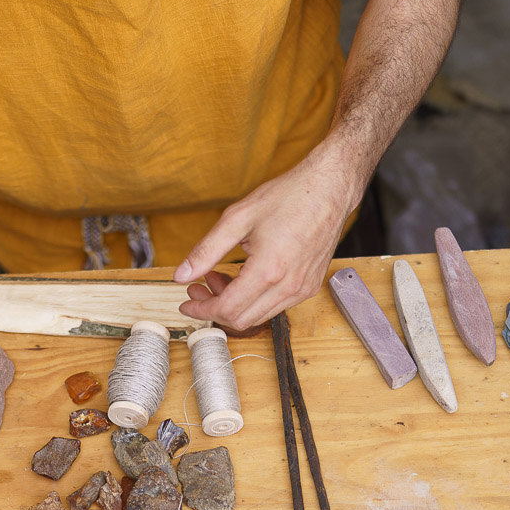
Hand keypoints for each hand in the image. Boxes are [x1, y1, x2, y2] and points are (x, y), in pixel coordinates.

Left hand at [174, 149, 361, 331]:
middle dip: (214, 308)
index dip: (201, 309)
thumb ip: (206, 250)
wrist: (329, 189)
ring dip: (234, 304)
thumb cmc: (288, 196)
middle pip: (242, 320)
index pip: (227, 309)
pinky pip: (276, 305)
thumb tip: (181, 274)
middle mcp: (289, 286)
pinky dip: (254, 299)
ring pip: (259, 316)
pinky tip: (243, 276)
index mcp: (269, 270)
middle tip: (198, 286)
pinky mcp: (309, 286)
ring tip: (219, 276)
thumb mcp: (237, 218)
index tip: (186, 301)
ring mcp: (302, 289)